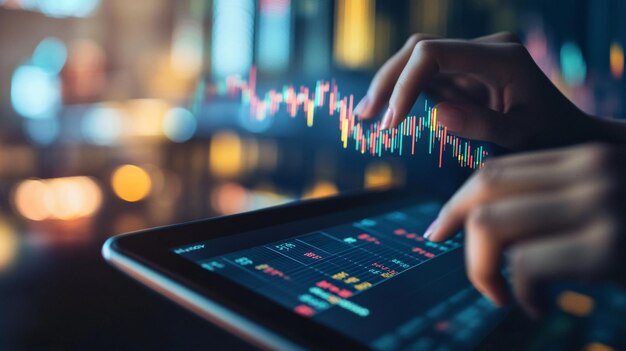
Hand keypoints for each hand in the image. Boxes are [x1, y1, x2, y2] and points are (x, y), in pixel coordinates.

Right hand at [354, 32, 597, 149]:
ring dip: (389, 86)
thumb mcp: (522, 138)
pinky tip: (387, 115)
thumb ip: (483, 125)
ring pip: (416, 60)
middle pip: (419, 50)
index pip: (433, 54)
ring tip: (366, 117)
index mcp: (501, 57)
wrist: (567, 132)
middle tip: (364, 116)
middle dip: (387, 81)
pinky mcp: (465, 73)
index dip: (404, 84)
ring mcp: (473, 59)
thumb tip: (436, 114)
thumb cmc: (551, 137)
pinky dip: (404, 94)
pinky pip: (426, 77)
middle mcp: (484, 49)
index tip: (391, 122)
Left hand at [423, 143, 625, 316]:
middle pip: (486, 187)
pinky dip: (521, 293)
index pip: (498, 169)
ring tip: (502, 293)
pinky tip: (538, 307)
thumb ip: (562, 199)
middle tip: (467, 266)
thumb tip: (489, 221)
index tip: (439, 229)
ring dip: (483, 268)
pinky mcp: (608, 247)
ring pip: (490, 223)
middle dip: (457, 227)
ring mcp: (599, 204)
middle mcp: (591, 170)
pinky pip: (525, 264)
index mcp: (586, 158)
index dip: (458, 202)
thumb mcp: (610, 202)